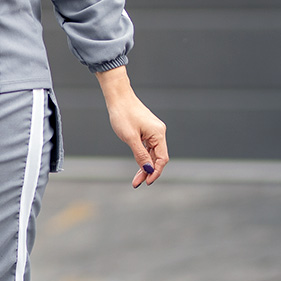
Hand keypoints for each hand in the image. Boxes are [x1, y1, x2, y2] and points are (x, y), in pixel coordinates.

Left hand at [94, 66, 168, 187]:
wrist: (118, 97)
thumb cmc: (123, 114)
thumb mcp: (130, 138)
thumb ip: (140, 155)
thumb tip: (148, 170)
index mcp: (158, 134)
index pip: (162, 158)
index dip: (155, 172)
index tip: (146, 182)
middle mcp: (159, 133)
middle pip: (157, 158)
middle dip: (148, 172)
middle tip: (137, 183)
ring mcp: (153, 131)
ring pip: (152, 154)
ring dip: (145, 166)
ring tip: (136, 179)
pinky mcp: (147, 131)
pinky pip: (148, 148)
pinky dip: (143, 157)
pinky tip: (138, 166)